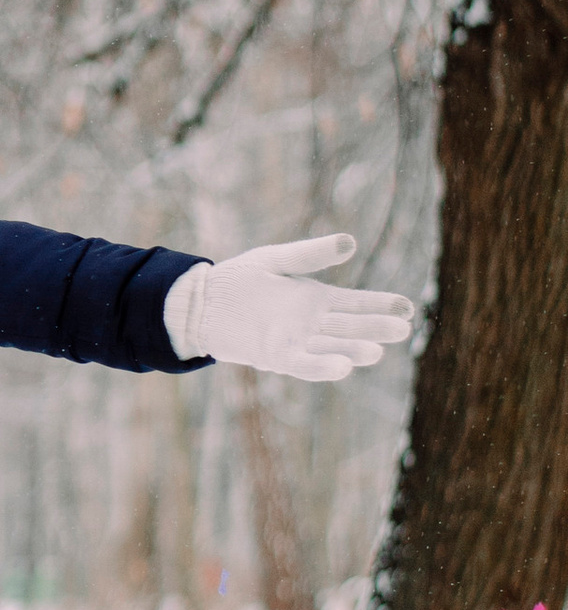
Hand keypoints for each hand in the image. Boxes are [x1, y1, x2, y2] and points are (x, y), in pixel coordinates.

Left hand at [163, 234, 414, 381]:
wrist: (201, 301)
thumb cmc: (240, 279)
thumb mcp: (278, 260)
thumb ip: (311, 255)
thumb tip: (350, 243)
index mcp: (317, 299)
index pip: (357, 303)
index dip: (382, 305)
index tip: (408, 307)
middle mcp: (312, 324)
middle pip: (351, 328)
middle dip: (376, 329)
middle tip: (403, 329)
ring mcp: (296, 341)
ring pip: (333, 348)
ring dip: (354, 351)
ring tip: (376, 351)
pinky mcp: (275, 355)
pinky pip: (303, 363)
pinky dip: (322, 367)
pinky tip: (342, 367)